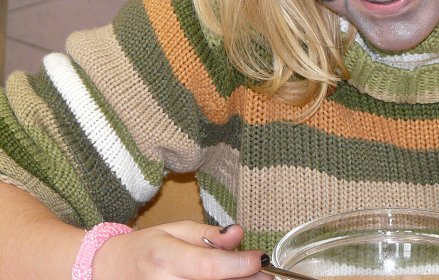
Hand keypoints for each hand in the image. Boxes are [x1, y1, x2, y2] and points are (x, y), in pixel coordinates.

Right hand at [92, 221, 266, 279]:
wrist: (110, 271)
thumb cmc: (146, 248)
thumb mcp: (176, 230)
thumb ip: (209, 234)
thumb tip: (238, 233)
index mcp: (165, 257)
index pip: (209, 266)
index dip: (240, 265)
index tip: (260, 259)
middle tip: (263, 274)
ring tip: (245, 278)